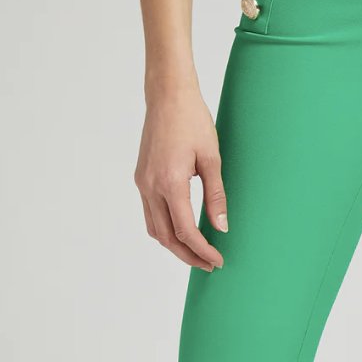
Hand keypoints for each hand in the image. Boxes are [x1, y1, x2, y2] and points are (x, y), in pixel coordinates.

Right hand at [134, 78, 226, 270]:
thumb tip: (221, 227)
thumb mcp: (212, 158)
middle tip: (209, 264)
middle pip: (166, 237)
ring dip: (174, 245)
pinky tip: (181, 230)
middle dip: (187, 255)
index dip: (202, 250)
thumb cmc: (193, 121)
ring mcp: (142, 182)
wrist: (168, 96)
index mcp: (170, 183)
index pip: (185, 230)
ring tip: (197, 252)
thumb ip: (216, 195)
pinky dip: (164, 228)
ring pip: (154, 228)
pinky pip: (150, 213)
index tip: (218, 260)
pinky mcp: (141, 177)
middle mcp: (150, 186)